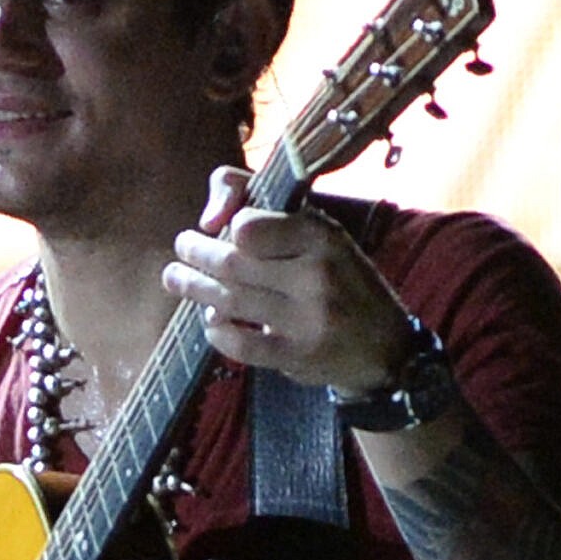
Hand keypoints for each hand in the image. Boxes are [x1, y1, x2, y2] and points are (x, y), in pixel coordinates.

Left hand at [163, 166, 420, 396]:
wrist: (386, 347)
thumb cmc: (339, 278)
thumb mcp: (318, 232)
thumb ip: (262, 203)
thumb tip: (211, 216)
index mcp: (321, 236)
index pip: (249, 226)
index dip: (226, 226)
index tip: (217, 227)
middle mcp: (316, 275)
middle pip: (232, 263)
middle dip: (196, 254)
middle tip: (181, 248)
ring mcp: (307, 319)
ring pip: (230, 301)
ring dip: (194, 288)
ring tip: (174, 278)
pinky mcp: (297, 355)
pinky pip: (239, 343)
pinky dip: (217, 330)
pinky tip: (211, 320)